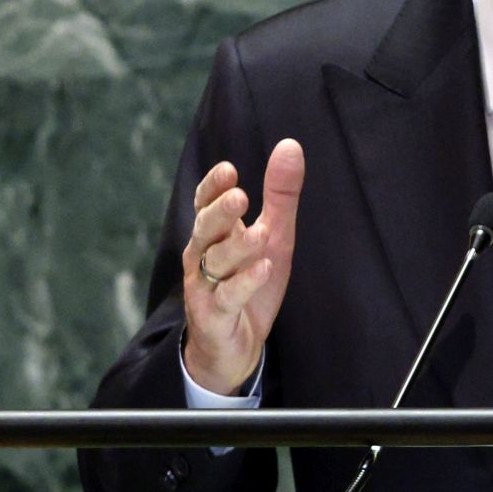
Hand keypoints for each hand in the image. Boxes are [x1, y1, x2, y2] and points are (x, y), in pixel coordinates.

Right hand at [181, 138, 304, 394]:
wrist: (233, 346)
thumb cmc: (249, 283)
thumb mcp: (272, 236)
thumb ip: (279, 196)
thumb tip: (290, 145)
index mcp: (214, 234)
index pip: (206, 204)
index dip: (213, 187)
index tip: (228, 170)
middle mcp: (202, 257)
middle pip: (205, 229)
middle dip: (219, 213)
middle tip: (238, 196)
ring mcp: (205, 287)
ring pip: (214, 263)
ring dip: (237, 248)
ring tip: (259, 235)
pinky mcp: (215, 317)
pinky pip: (227, 298)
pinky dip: (245, 284)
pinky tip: (264, 269)